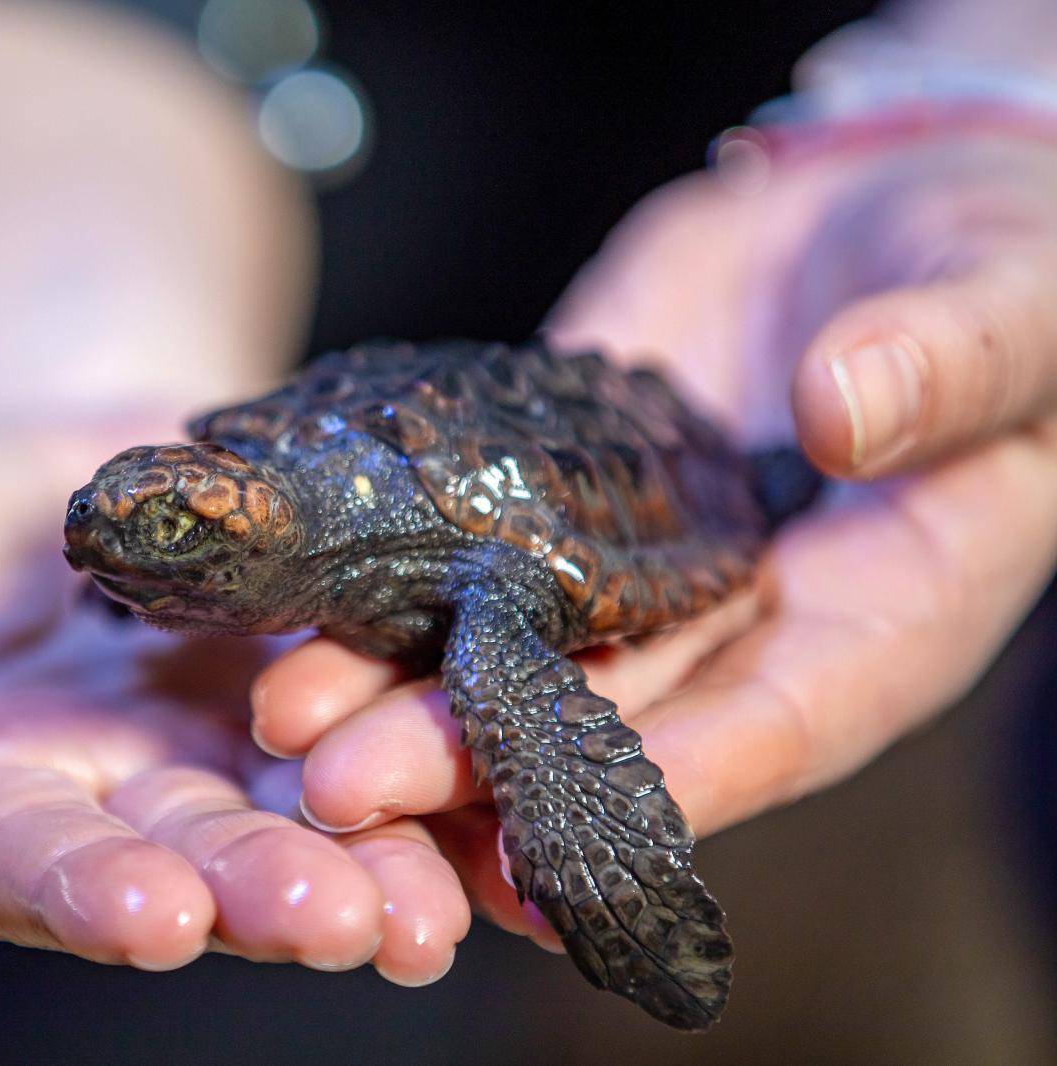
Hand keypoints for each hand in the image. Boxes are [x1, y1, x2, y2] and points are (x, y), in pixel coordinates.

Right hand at [0, 420, 484, 982]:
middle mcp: (116, 806)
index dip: (78, 885)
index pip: (21, 858)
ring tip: (443, 895)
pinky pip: (385, 731)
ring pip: (302, 820)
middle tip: (345, 919)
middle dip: (259, 891)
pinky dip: (440, 759)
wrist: (41, 444)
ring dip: (375, 858)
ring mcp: (226, 760)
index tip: (142, 910)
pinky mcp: (319, 692)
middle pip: (187, 859)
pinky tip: (507, 779)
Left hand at [251, 135, 1056, 940]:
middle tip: (342, 787)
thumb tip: (845, 410)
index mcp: (887, 612)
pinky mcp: (561, 476)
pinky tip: (297, 593)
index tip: (547, 850)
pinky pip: (474, 532)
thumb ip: (952, 364)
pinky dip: (389, 569)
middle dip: (472, 756)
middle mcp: (744, 612)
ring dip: (397, 686)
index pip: (774, 725)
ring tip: (283, 713)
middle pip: (608, 712)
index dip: (661, 787)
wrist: (884, 210)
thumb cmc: (1005, 267)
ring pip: (515, 639)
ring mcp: (639, 550)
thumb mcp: (1018, 302)